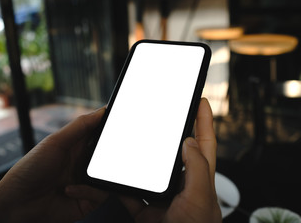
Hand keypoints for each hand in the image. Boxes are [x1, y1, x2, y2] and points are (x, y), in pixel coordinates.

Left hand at [0, 108, 107, 222]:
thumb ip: (80, 126)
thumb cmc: (29, 170)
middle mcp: (83, 163)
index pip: (99, 133)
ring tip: (87, 175)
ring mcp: (86, 181)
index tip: (121, 123)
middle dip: (111, 154)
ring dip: (100, 175)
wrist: (17, 204)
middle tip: (108, 153)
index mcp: (77, 145)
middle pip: (108, 155)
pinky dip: (88, 191)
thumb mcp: (55, 142)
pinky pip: (101, 194)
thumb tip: (101, 111)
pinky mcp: (88, 200)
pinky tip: (69, 190)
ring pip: (109, 175)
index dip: (110, 128)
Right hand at [66, 98, 221, 222]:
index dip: (205, 121)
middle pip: (173, 153)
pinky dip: (114, 187)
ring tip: (127, 142)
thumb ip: (197, 168)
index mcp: (199, 179)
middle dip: (165, 134)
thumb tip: (189, 140)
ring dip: (135, 159)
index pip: (205, 143)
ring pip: (146, 171)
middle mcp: (180, 185)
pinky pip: (127, 193)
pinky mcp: (144, 210)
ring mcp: (161, 197)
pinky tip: (106, 177)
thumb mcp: (200, 199)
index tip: (201, 101)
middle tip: (159, 115)